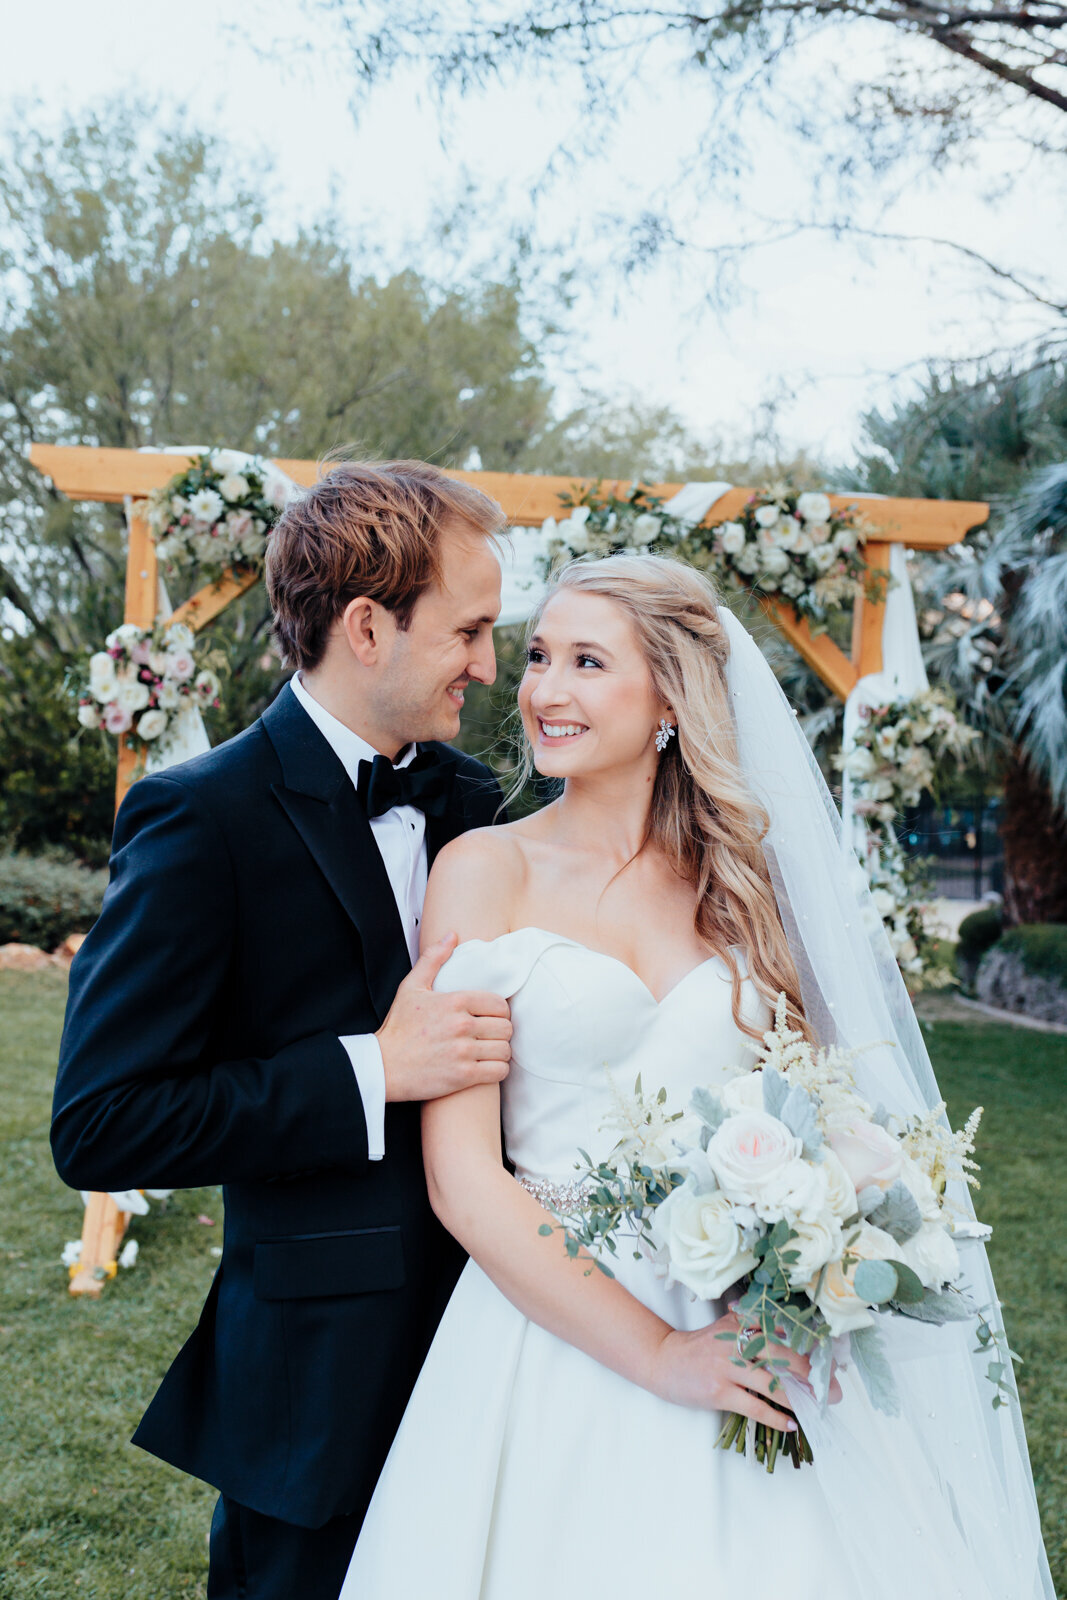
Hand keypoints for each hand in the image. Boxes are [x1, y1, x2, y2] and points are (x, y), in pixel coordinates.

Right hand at [377, 932, 512, 1102]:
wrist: (382, 1066)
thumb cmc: (398, 1027)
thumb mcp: (411, 987)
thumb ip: (433, 959)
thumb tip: (452, 934)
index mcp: (454, 1001)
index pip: (500, 1004)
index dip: (499, 1012)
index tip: (490, 1018)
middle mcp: (462, 1025)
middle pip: (506, 1027)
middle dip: (501, 1032)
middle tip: (490, 1036)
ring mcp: (463, 1052)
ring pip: (505, 1050)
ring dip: (500, 1052)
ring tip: (489, 1052)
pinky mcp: (463, 1076)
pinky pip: (499, 1071)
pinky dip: (497, 1070)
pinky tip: (487, 1068)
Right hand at [647, 1310, 821, 1427]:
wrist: (664, 1360)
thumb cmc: (700, 1347)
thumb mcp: (726, 1327)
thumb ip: (753, 1326)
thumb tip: (792, 1338)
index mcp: (739, 1321)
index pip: (780, 1327)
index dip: (808, 1342)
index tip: (829, 1357)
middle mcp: (735, 1340)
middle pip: (781, 1354)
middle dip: (811, 1373)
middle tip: (833, 1389)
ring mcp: (726, 1366)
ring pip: (771, 1382)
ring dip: (798, 1397)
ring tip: (816, 1407)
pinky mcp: (719, 1391)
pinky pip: (754, 1406)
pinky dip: (775, 1416)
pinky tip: (790, 1423)